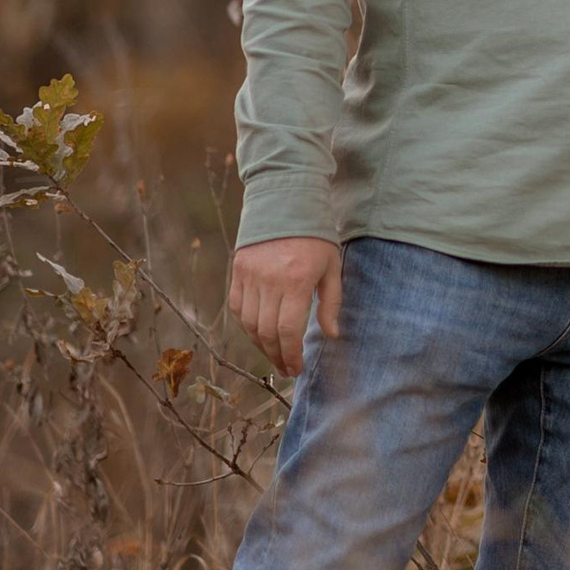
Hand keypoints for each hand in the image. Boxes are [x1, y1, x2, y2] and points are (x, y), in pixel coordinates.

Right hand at [228, 236, 341, 376]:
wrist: (287, 201)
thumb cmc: (316, 236)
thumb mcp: (332, 267)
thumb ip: (331, 303)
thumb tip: (331, 335)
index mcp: (296, 280)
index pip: (287, 330)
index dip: (291, 354)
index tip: (297, 368)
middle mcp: (269, 280)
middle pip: (266, 331)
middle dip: (277, 355)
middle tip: (287, 368)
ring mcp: (249, 275)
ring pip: (248, 323)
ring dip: (261, 344)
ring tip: (275, 354)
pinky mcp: (237, 270)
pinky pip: (237, 307)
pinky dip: (246, 325)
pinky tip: (259, 334)